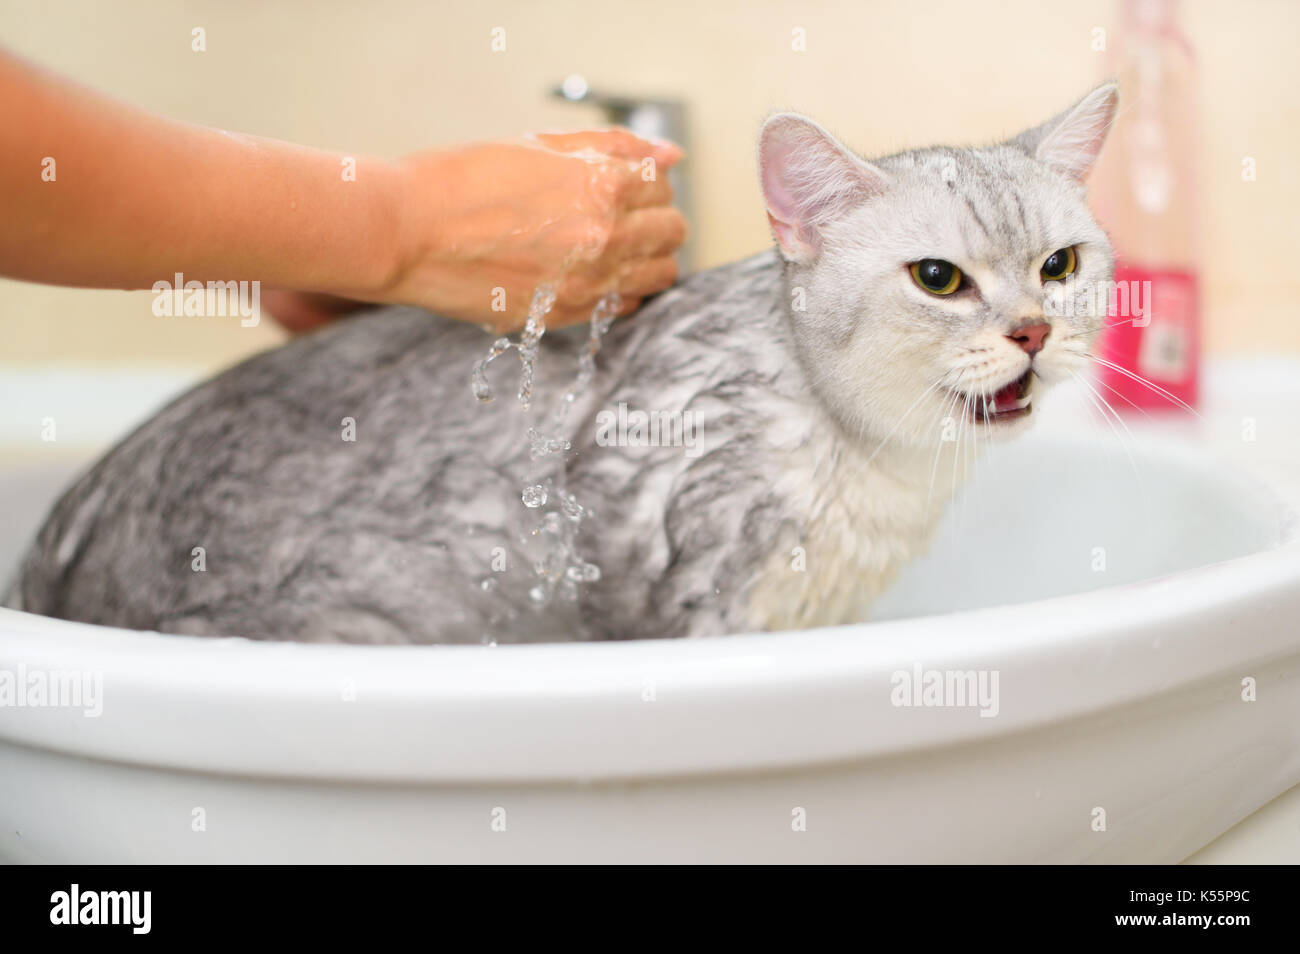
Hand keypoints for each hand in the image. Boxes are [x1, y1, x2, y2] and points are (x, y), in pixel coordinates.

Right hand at [381, 129, 686, 331]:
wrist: (407, 234)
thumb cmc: (460, 182)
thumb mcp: (539, 146)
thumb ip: (611, 146)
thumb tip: (670, 154)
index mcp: (602, 186)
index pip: (663, 184)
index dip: (646, 180)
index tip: (626, 181)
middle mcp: (605, 239)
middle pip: (673, 232)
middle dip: (656, 217)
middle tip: (624, 211)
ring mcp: (588, 283)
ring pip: (660, 275)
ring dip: (647, 257)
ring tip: (613, 244)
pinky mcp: (565, 315)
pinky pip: (625, 306)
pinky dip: (621, 289)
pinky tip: (591, 271)